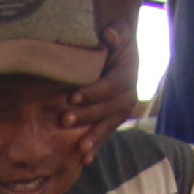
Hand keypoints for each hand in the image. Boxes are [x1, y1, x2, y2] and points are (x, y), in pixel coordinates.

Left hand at [65, 27, 138, 151]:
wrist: (120, 51)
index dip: (93, 92)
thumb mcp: (117, 33)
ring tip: (80, 149)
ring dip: (94, 137)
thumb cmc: (113, 41)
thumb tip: (109, 34)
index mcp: (129, 74)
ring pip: (109, 125)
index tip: (72, 97)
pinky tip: (85, 160)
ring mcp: (122, 110)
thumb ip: (116, 33)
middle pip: (109, 108)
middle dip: (87, 116)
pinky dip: (97, 147)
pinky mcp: (114, 120)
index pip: (112, 86)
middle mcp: (130, 95)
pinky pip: (106, 134)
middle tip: (64, 120)